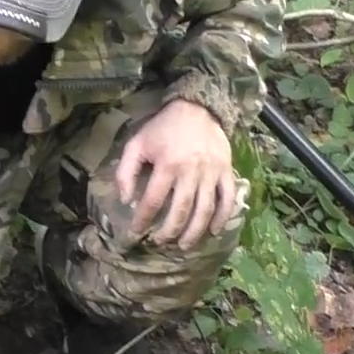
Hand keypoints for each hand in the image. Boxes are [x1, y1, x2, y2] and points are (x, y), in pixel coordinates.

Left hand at [114, 99, 238, 250]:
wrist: (198, 108)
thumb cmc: (163, 128)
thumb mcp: (137, 144)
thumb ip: (126, 172)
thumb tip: (126, 200)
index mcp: (167, 165)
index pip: (152, 202)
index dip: (142, 222)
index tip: (134, 235)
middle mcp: (191, 172)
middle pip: (180, 211)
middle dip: (168, 232)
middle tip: (159, 242)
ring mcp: (211, 173)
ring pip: (204, 210)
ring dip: (194, 232)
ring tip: (183, 246)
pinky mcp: (226, 171)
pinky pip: (227, 199)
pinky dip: (222, 218)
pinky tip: (213, 231)